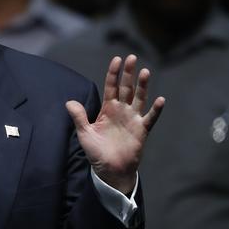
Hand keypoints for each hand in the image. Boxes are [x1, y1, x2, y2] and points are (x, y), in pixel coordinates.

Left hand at [66, 55, 164, 194]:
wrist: (110, 170)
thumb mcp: (84, 133)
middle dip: (128, 73)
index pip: (111, 86)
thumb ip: (79, 117)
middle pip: (126, 88)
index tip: (116, 59)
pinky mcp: (142, 130)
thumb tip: (69, 102)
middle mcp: (122, 110)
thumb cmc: (96, 152)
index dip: (113, 73)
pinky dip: (156, 109)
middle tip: (131, 58)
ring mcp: (133, 119)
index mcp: (108, 109)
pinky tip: (160, 99)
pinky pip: (150, 118)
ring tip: (145, 72)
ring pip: (139, 98)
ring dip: (142, 86)